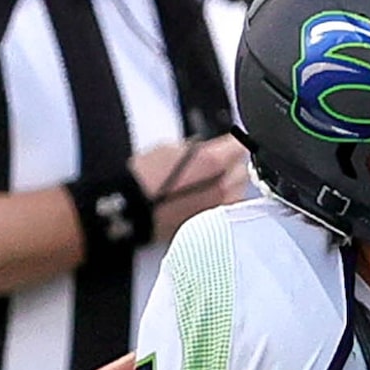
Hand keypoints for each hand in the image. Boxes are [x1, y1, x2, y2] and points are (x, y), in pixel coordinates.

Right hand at [132, 134, 249, 244]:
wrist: (127, 210)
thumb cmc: (141, 179)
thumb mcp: (169, 148)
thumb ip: (197, 147)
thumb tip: (208, 149)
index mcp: (214, 161)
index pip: (241, 145)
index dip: (233, 143)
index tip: (227, 144)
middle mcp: (222, 187)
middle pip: (243, 170)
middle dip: (232, 166)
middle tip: (215, 165)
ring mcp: (217, 209)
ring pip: (238, 193)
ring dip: (229, 187)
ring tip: (209, 185)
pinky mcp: (210, 225)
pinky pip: (225, 211)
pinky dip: (219, 204)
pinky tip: (204, 201)